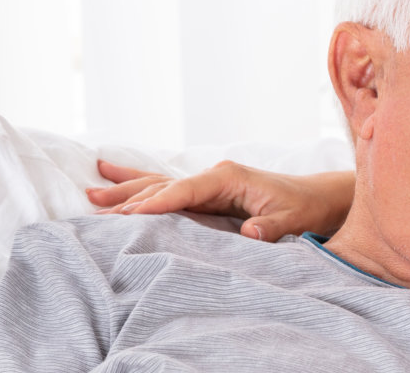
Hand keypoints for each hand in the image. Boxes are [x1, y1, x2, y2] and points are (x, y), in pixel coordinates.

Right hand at [88, 160, 355, 240]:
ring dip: (125, 190)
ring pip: (157, 185)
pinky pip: (167, 189)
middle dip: (129, 198)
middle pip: (162, 186)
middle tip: (94, 210)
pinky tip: (112, 175)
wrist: (317, 198)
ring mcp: (207, 182)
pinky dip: (141, 187)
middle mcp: (213, 176)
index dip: (156, 204)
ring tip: (91, 194)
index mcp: (228, 178)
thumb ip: (270, 228)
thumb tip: (250, 233)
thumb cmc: (304, 209)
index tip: (128, 216)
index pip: (184, 191)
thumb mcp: (292, 220)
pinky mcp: (206, 193)